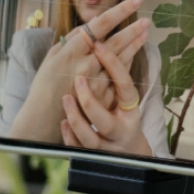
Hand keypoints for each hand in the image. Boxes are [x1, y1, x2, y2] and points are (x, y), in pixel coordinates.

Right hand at [8, 0, 146, 144]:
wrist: (44, 117)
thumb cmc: (44, 85)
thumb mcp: (51, 58)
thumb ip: (70, 41)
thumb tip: (89, 27)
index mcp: (72, 51)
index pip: (101, 25)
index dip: (120, 11)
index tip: (135, 0)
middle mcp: (87, 64)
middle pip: (116, 41)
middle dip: (133, 28)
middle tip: (146, 19)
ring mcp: (98, 81)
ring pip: (122, 58)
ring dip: (135, 44)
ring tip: (145, 31)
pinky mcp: (103, 96)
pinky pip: (119, 76)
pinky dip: (127, 63)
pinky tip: (134, 52)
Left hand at [59, 36, 151, 155]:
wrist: (125, 152)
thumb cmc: (122, 116)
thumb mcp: (124, 97)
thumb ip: (117, 73)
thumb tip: (107, 39)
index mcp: (130, 110)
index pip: (125, 86)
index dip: (114, 65)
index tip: (99, 46)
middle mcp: (120, 130)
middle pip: (104, 121)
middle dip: (89, 102)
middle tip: (78, 79)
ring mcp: (105, 145)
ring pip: (88, 139)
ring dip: (76, 119)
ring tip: (66, 99)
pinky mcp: (92, 155)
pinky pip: (78, 148)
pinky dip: (70, 135)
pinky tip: (62, 123)